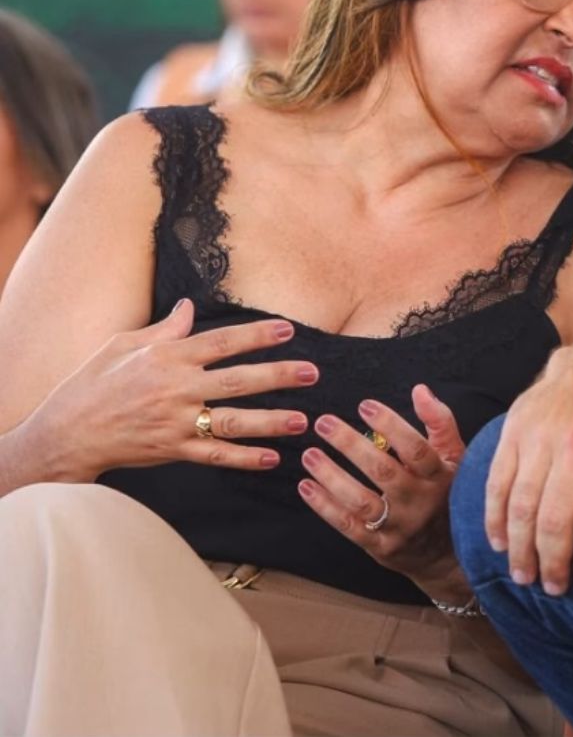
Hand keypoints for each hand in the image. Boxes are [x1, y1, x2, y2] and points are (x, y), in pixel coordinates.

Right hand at [30, 298, 315, 478]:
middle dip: (278, 376)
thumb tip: (190, 307)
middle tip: (312, 373)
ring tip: (303, 420)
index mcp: (167, 357)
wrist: (67, 432)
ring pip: (232, 421)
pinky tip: (272, 457)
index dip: (257, 335)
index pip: (222, 342)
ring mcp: (176, 422)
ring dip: (271, 421)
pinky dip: (245, 457)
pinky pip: (216, 455)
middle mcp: (176, 388)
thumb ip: (164, 330)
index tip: (288, 329)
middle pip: (238, 380)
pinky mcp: (173, 450)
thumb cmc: (92, 383)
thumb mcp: (123, 345)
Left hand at [298, 385, 467, 593]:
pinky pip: (349, 526)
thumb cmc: (448, 493)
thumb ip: (440, 423)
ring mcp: (400, 528)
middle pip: (383, 472)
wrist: (449, 555)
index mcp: (440, 477)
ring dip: (331, 476)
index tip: (364, 405)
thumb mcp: (455, 458)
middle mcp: (420, 503)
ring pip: (361, 501)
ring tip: (309, 454)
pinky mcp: (381, 548)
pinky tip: (306, 487)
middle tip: (324, 422)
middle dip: (350, 445)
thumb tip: (420, 390)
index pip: (416, 449)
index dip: (391, 425)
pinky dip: (325, 507)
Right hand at [485, 345, 572, 597]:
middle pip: (556, 519)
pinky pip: (498, 482)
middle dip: (551, 562)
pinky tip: (499, 542)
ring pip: (523, 505)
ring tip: (523, 575)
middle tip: (552, 588)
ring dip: (520, 548)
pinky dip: (494, 517)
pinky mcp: (515, 432)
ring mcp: (541, 439)